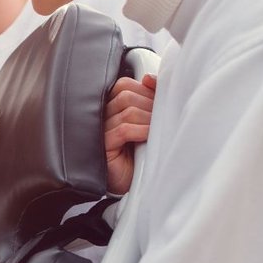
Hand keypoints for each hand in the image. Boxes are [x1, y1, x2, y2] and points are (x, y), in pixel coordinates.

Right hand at [104, 73, 155, 194]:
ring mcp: (101, 131)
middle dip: (149, 104)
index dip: (144, 89)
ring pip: (127, 111)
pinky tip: (149, 137)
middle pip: (126, 95)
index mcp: (111, 107)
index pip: (124, 85)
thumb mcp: (147, 122)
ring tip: (157, 129)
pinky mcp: (104, 147)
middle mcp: (103, 116)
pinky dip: (141, 130)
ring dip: (148, 118)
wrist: (132, 184)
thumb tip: (149, 78)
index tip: (159, 101)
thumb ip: (149, 98)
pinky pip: (124, 130)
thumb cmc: (140, 153)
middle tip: (162, 117)